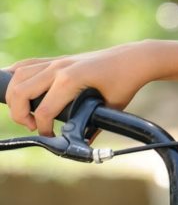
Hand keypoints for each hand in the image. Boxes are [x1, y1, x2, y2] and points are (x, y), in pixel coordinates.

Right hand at [5, 42, 152, 135]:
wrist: (135, 58)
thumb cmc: (126, 81)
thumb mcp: (110, 108)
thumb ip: (92, 128)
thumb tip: (80, 145)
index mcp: (71, 79)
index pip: (43, 110)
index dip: (43, 129)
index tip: (50, 135)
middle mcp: (60, 68)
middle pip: (20, 92)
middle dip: (20, 114)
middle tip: (33, 125)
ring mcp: (58, 61)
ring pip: (18, 75)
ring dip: (14, 96)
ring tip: (25, 112)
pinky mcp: (59, 59)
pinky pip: (27, 65)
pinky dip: (16, 76)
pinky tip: (16, 89)